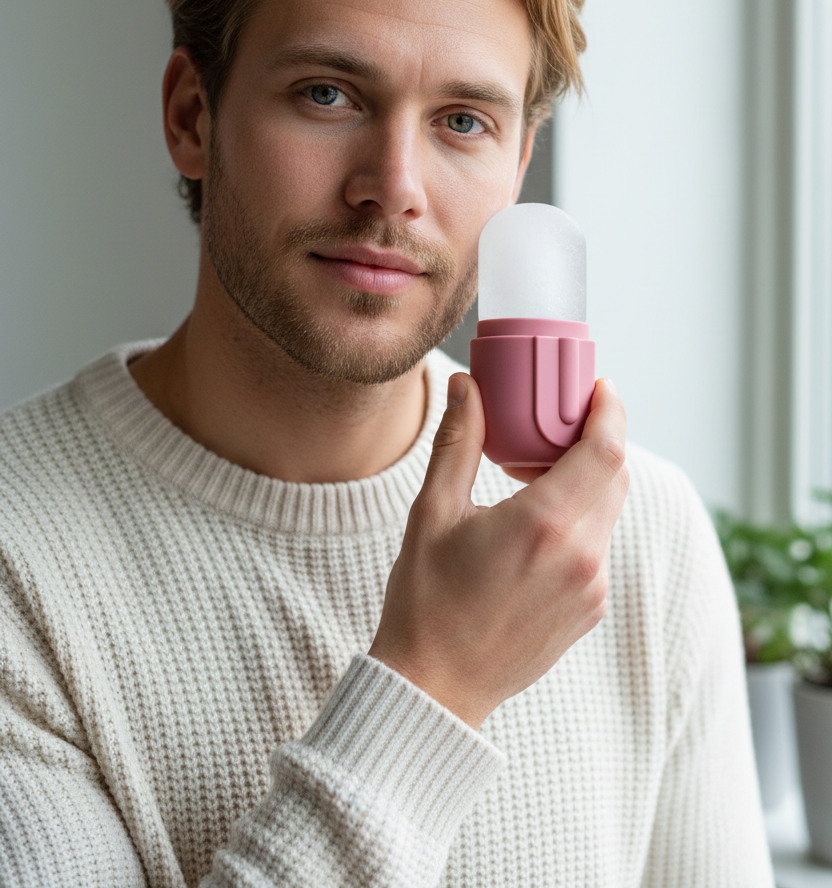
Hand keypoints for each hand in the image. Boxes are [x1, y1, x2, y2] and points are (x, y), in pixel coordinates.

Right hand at [368, 374, 627, 729]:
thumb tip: (468, 385)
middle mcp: (581, 556)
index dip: (609, 411)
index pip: (606, 451)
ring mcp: (591, 588)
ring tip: (535, 476)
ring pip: (607, 512)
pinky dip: (579, 521)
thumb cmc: (426, 601)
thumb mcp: (434, 512)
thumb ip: (460, 442)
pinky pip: (597, 547)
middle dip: (594, 441)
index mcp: (543, 524)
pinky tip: (535, 524)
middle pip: (615, 476)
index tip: (597, 387)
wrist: (435, 689)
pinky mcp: (590, 610)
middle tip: (556, 423)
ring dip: (585, 483)